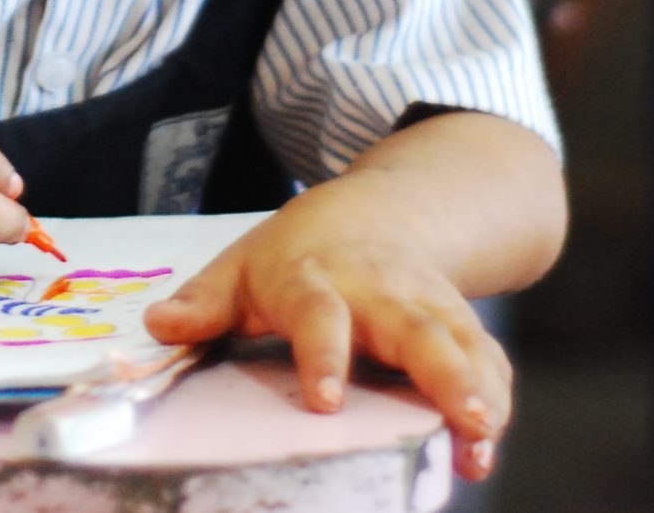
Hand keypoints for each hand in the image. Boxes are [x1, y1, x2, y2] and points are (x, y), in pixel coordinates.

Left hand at [145, 201, 512, 482]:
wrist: (381, 210)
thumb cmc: (299, 252)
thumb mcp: (242, 265)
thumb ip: (204, 302)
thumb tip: (158, 326)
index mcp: (317, 278)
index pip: (320, 314)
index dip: (325, 355)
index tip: (326, 400)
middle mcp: (381, 291)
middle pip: (416, 329)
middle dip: (442, 375)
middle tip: (460, 419)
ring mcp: (429, 306)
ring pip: (463, 345)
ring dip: (479, 394)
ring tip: (482, 443)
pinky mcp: (461, 325)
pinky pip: (486, 358)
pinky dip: (495, 396)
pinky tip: (488, 441)